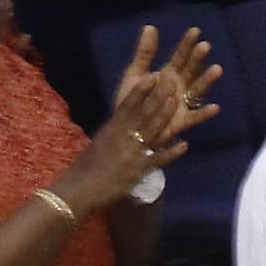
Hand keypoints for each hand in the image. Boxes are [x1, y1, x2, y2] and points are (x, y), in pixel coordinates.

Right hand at [72, 28, 217, 207]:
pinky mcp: (139, 171)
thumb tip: (122, 122)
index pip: (128, 105)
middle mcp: (123, 138)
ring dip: (165, 116)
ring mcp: (133, 154)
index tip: (152, 76)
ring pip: (153, 131)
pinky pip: (158, 160)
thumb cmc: (85, 167)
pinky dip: (172, 152)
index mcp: (111, 130)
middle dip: (158, 97)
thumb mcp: (98, 144)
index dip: (141, 90)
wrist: (80, 189)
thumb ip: (112, 133)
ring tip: (177, 102)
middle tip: (171, 81)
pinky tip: (184, 144)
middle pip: (144, 114)